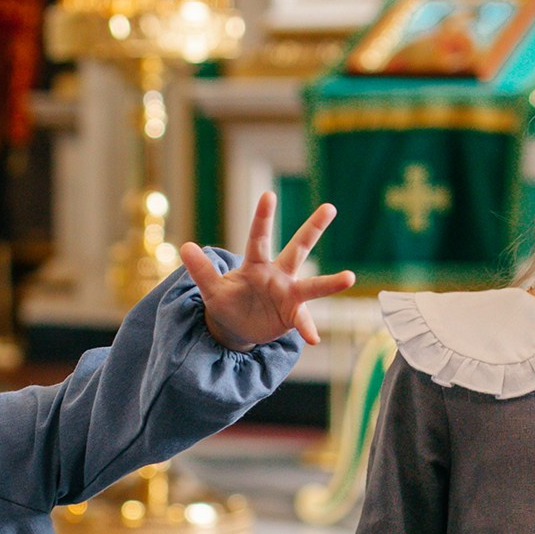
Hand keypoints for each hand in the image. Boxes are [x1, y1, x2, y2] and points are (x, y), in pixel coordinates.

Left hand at [180, 191, 354, 350]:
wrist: (236, 328)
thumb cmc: (226, 303)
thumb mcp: (211, 290)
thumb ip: (202, 270)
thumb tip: (185, 246)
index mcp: (255, 264)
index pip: (258, 237)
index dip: (263, 217)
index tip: (269, 194)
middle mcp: (277, 274)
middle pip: (298, 248)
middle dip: (313, 228)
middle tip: (329, 207)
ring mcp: (288, 294)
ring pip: (312, 285)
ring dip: (331, 282)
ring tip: (350, 277)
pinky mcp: (292, 315)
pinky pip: (303, 321)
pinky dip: (308, 329)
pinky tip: (313, 339)